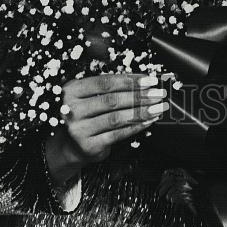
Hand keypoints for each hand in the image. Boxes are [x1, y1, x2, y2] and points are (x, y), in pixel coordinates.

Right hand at [44, 73, 166, 186]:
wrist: (68, 146)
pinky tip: (148, 121)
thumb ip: (109, 88)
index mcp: (73, 90)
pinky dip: (136, 127)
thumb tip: (141, 81)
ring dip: (141, 111)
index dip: (130, 80)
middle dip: (139, 95)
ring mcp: (80, 128)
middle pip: (112, 99)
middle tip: (158, 93)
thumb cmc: (84, 116)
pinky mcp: (89, 145)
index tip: (149, 80)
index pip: (105, 82)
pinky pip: (117, 134)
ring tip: (157, 107)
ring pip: (117, 117)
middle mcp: (72, 109)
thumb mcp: (88, 96)